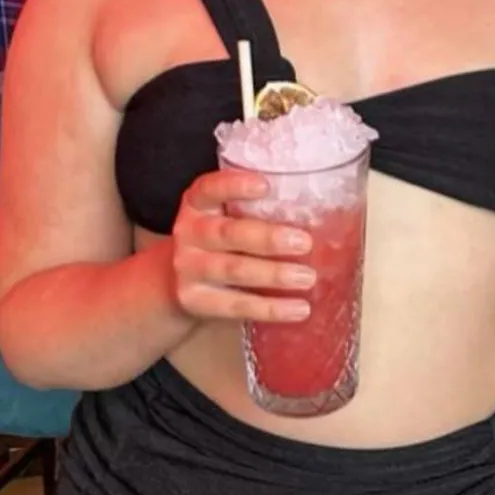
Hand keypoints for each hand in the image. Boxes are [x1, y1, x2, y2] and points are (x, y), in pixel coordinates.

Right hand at [171, 169, 314, 324]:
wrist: (175, 282)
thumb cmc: (218, 241)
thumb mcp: (224, 216)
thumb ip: (254, 209)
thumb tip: (319, 207)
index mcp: (197, 204)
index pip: (209, 188)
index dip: (235, 186)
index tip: (265, 186)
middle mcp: (188, 233)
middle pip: (227, 233)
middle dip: (268, 238)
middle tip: (304, 242)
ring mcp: (188, 268)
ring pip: (234, 270)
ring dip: (274, 274)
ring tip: (308, 278)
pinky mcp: (195, 300)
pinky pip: (236, 305)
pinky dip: (270, 308)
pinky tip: (298, 308)